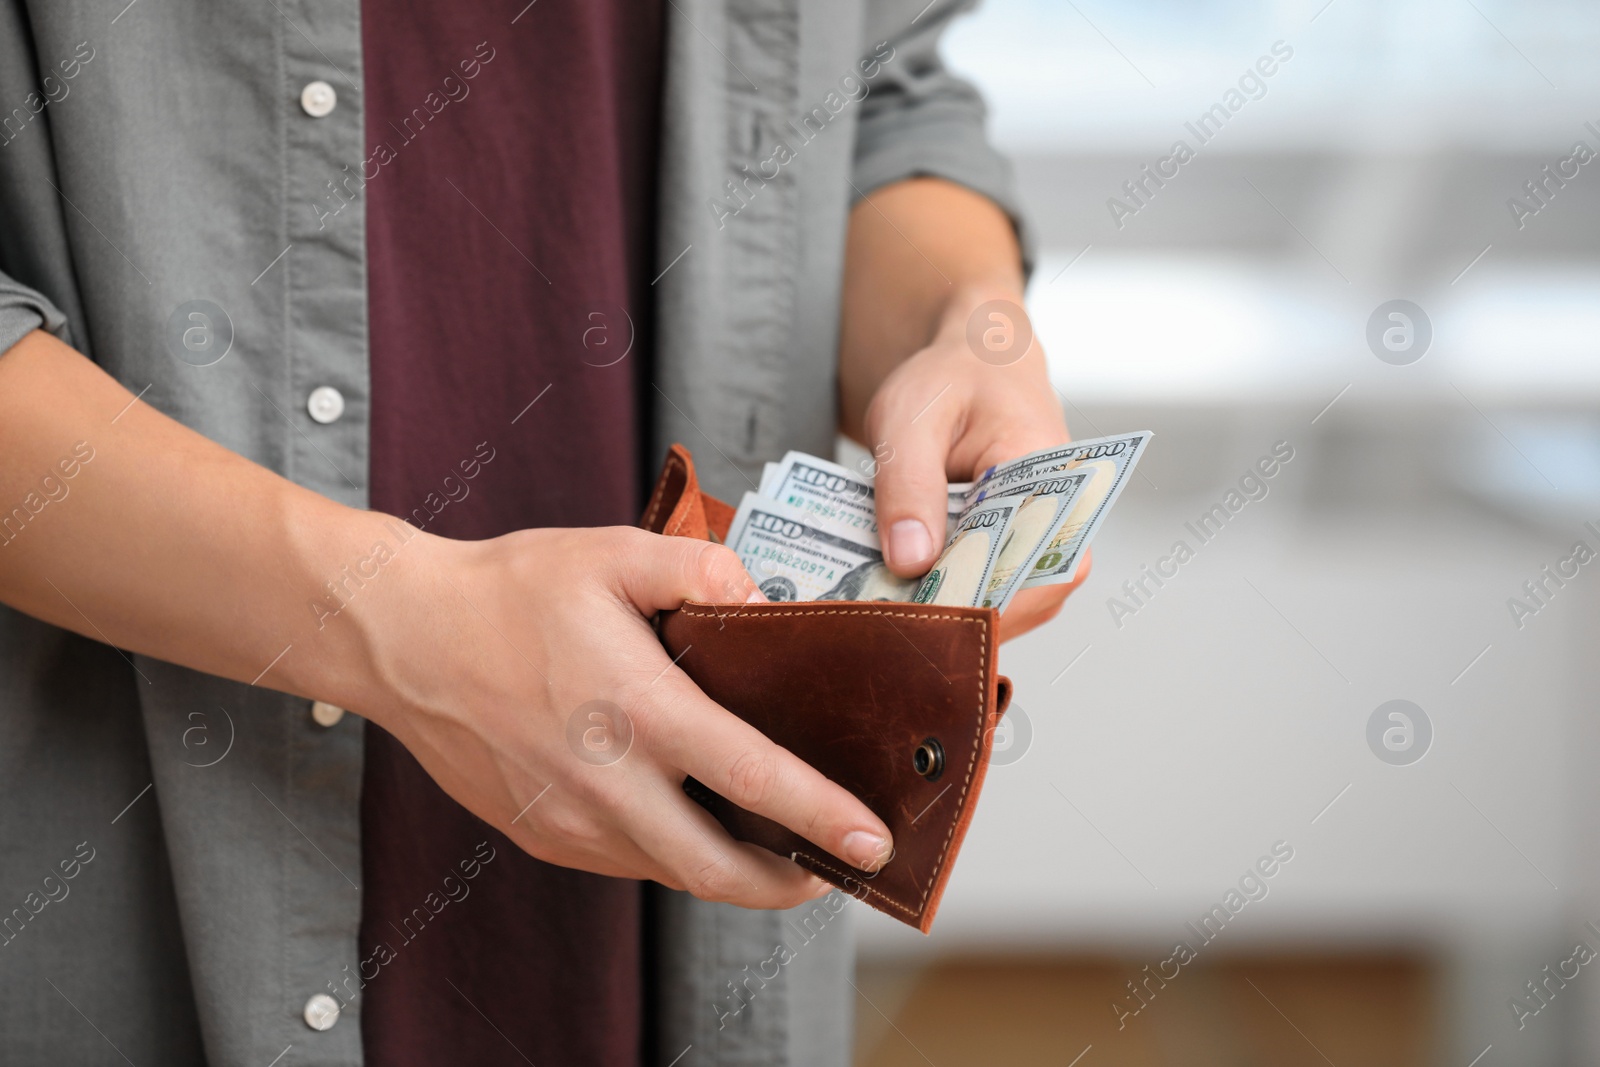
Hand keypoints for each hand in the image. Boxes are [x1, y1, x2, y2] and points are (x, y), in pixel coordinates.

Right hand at [348, 525, 894, 907]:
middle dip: (791, 883)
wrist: (404, 638)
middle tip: (835, 868)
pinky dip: (675, 855)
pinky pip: (628, 862)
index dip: (825, 818)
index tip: (876, 841)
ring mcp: (571, 823)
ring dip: (734, 871)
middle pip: (721, 870)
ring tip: (776, 845)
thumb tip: (763, 601)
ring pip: (673, 872)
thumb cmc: (509, 591)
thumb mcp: (613, 552)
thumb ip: (701, 569)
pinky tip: (694, 821)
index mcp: (639, 713)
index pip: (756, 782)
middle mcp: (607, 785)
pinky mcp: (544, 837)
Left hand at [865, 284, 1089, 640]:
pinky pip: (990, 599)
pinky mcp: (1020, 561)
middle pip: (1018, 599)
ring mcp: (1046, 548)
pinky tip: (899, 600)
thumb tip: (911, 562)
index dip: (968, 598)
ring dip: (945, 615)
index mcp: (1049, 476)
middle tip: (879, 623)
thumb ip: (908, 484)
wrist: (973, 367)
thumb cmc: (949, 381)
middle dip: (948, 614)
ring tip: (884, 613)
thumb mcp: (910, 418)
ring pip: (1005, 611)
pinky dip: (946, 603)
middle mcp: (1064, 522)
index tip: (907, 613)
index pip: (1024, 563)